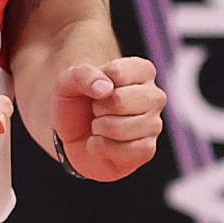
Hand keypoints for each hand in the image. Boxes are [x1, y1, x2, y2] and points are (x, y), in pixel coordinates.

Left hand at [54, 57, 164, 181]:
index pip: (116, 73)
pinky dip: (102, 148)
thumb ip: (84, 75)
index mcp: (142, 71)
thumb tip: (106, 89)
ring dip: (99, 129)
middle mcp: (155, 96)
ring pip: (121, 128)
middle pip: (120, 101)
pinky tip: (101, 142)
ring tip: (99, 126)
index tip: (95, 89)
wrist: (75, 133)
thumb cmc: (77, 101)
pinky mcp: (148, 149)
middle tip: (96, 111)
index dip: (95, 84)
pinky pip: (124, 152)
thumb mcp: (69, 81)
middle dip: (98, 108)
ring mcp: (154, 124)